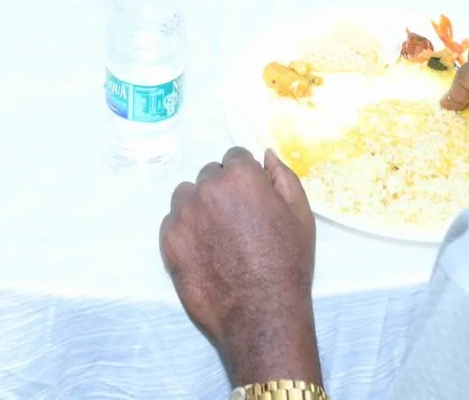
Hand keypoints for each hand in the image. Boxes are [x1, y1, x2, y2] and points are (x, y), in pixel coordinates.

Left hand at [159, 148, 323, 386]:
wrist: (262, 314)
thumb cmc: (288, 264)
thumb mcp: (300, 215)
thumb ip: (282, 176)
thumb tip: (265, 155)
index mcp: (240, 176)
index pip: (235, 158)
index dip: (245, 179)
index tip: (251, 202)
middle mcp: (207, 187)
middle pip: (209, 176)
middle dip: (222, 192)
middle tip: (237, 224)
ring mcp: (183, 214)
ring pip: (187, 197)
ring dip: (199, 208)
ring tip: (217, 238)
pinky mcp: (168, 240)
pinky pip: (172, 223)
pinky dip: (185, 231)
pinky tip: (203, 253)